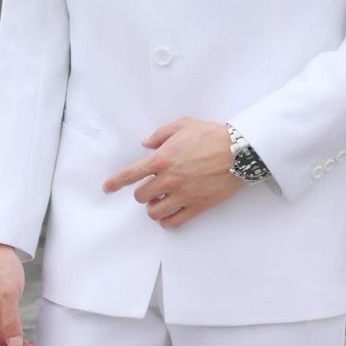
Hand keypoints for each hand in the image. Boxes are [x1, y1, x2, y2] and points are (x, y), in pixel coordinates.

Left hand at [102, 116, 242, 227]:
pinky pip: (174, 221)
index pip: (131, 174)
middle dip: (142, 192)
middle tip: (150, 187)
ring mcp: (182, 194)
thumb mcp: (183, 124)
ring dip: (153, 207)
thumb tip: (146, 143)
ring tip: (159, 201)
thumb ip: (160, 134)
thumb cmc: (211, 134)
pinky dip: (167, 220)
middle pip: (141, 196)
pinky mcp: (197, 205)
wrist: (239, 151)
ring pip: (155, 212)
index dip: (115, 182)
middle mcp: (169, 179)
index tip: (107, 187)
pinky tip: (168, 214)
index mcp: (162, 158)